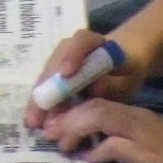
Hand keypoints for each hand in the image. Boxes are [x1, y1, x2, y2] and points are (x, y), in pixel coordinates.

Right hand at [23, 27, 140, 130]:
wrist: (123, 67)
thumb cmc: (127, 72)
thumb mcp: (127, 79)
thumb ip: (114, 84)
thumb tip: (95, 88)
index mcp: (93, 42)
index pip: (81, 40)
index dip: (72, 55)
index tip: (66, 75)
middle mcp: (71, 48)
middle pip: (55, 62)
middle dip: (46, 88)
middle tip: (42, 110)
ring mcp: (61, 62)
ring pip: (46, 78)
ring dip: (39, 100)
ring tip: (34, 122)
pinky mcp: (56, 77)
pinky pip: (46, 89)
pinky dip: (42, 106)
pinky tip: (37, 122)